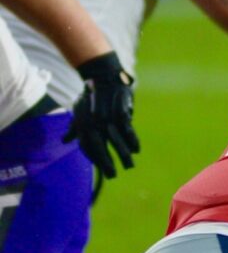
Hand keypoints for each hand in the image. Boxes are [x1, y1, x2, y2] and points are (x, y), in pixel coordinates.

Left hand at [65, 52, 138, 179]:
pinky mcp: (121, 113)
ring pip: (115, 141)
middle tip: (113, 176)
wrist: (103, 77)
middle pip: (100, 147)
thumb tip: (65, 141)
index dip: (96, 160)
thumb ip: (74, 128)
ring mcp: (108, 118)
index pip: (88, 147)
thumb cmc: (91, 96)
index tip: (104, 170)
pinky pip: (127, 130)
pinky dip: (132, 141)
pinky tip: (136, 150)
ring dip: (123, 155)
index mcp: (83, 124)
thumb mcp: (79, 111)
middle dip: (106, 163)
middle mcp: (94, 123)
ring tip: (129, 166)